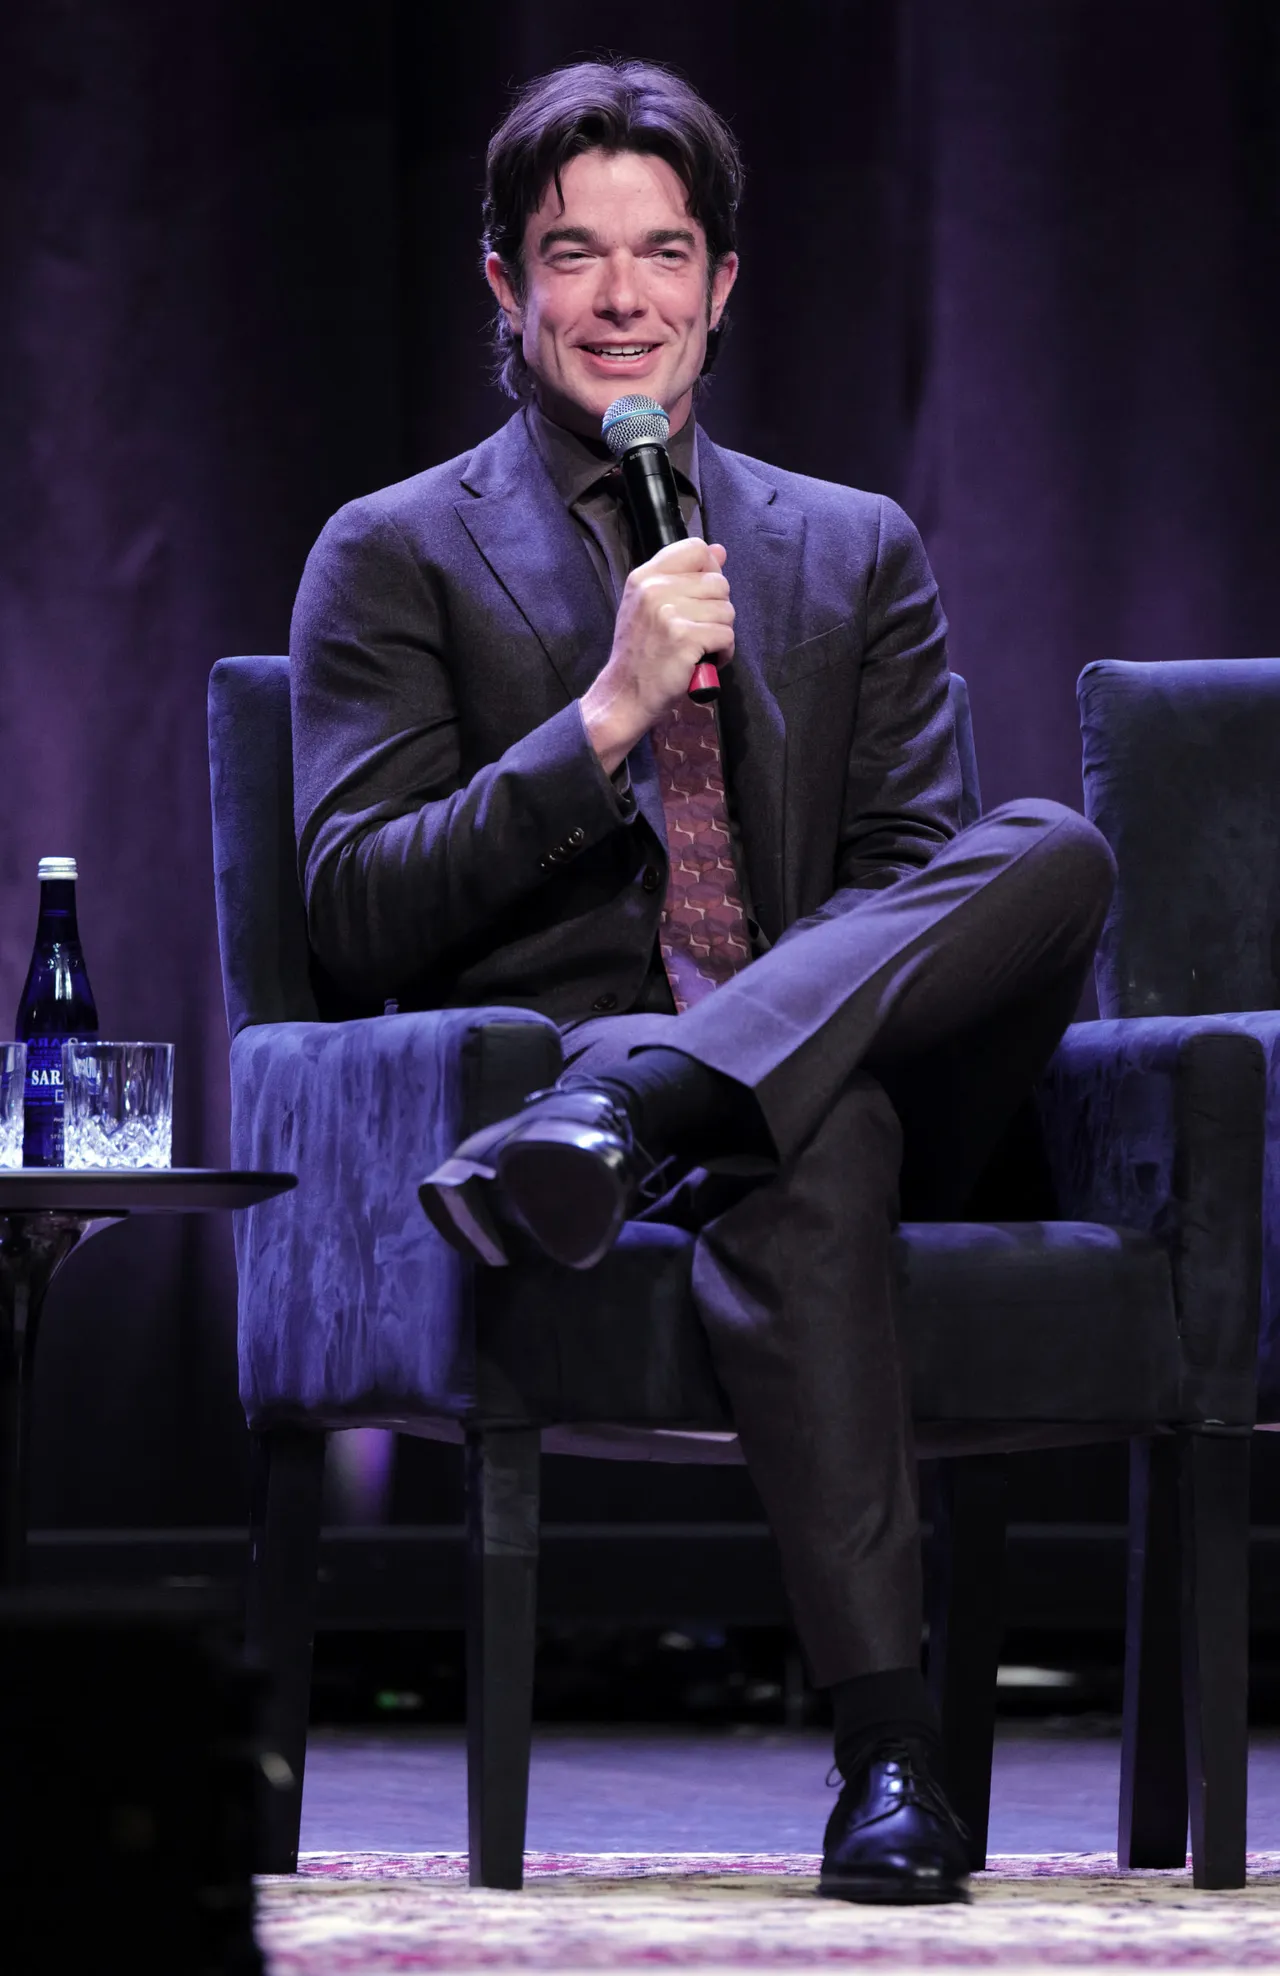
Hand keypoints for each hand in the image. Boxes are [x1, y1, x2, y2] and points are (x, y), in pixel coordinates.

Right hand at [580, 539, 734, 774]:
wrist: (625, 694)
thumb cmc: (641, 652)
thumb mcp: (651, 606)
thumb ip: (683, 576)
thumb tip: (719, 551)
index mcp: (646, 576)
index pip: (696, 549)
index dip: (709, 570)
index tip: (701, 596)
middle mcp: (655, 589)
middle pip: (719, 583)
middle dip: (717, 611)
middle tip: (697, 632)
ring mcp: (669, 613)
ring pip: (727, 611)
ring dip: (721, 634)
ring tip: (699, 648)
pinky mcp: (685, 638)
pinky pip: (727, 636)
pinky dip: (723, 653)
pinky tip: (704, 661)